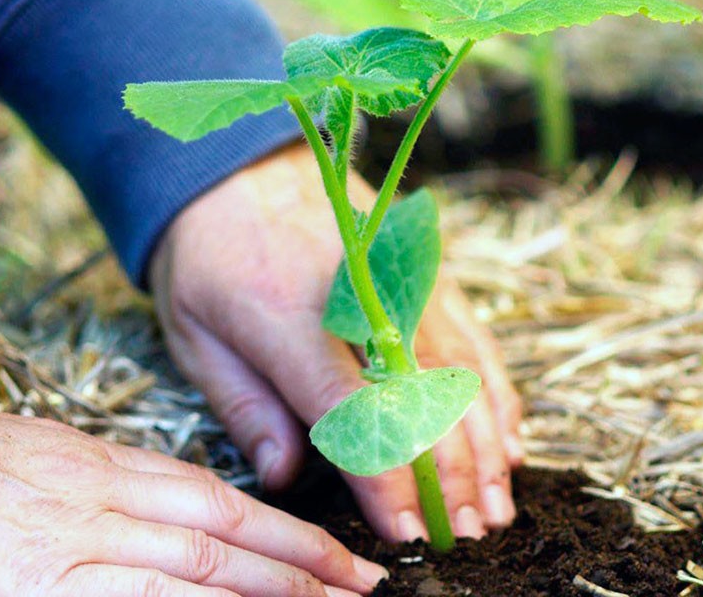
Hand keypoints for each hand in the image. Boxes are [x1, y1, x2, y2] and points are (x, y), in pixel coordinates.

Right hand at [0, 412, 386, 596]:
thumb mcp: (52, 460)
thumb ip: (123, 488)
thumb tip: (195, 519)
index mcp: (105, 469)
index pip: (221, 501)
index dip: (289, 531)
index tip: (340, 557)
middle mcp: (99, 509)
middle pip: (222, 541)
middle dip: (300, 569)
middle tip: (363, 588)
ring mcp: (70, 558)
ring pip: (192, 578)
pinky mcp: (43, 593)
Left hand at [150, 143, 523, 541]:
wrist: (240, 168)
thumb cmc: (209, 254)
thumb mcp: (195, 333)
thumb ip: (245, 407)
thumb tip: (285, 473)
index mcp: (291, 323)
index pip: (355, 418)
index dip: (387, 483)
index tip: (406, 533)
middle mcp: (363, 304)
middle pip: (424, 404)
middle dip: (449, 479)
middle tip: (465, 534)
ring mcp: (404, 285)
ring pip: (462, 377)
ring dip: (484, 446)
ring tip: (496, 503)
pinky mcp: (426, 275)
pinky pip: (473, 340)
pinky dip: (494, 393)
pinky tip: (507, 435)